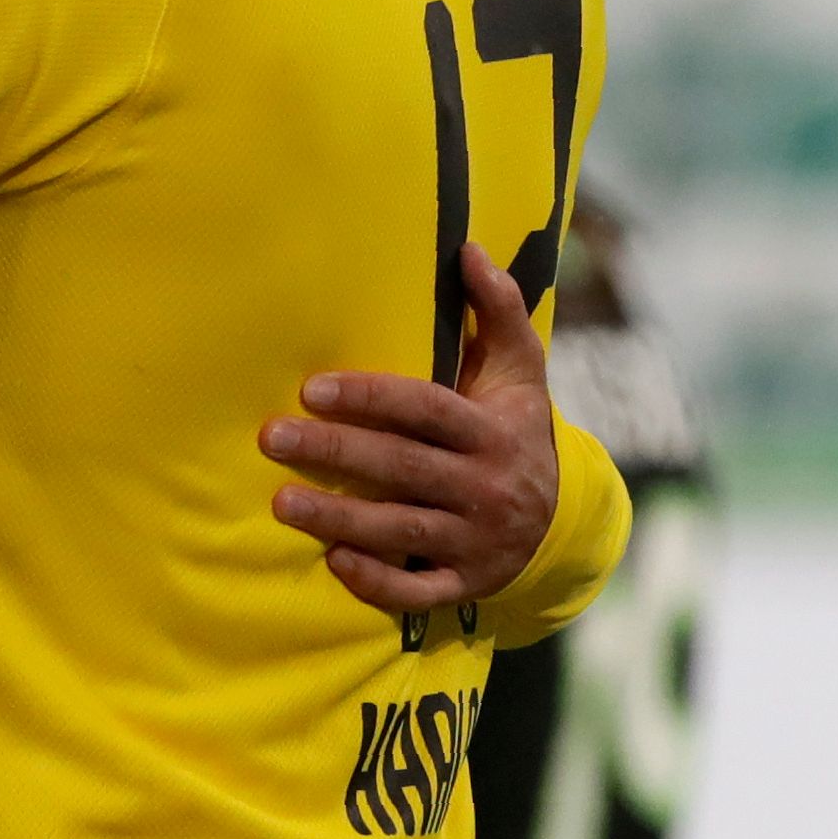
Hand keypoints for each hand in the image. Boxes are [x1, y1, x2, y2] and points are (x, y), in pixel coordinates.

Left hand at [259, 239, 559, 615]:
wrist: (565, 518)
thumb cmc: (517, 427)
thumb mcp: (520, 369)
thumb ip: (500, 309)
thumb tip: (470, 249)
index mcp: (492, 431)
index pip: (425, 410)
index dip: (370, 398)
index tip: (311, 389)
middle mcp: (486, 486)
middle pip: (403, 468)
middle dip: (336, 454)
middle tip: (272, 437)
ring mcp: (476, 540)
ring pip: (402, 530)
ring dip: (340, 517)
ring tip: (282, 501)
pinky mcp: (466, 582)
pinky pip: (420, 589)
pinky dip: (379, 582)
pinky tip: (335, 561)